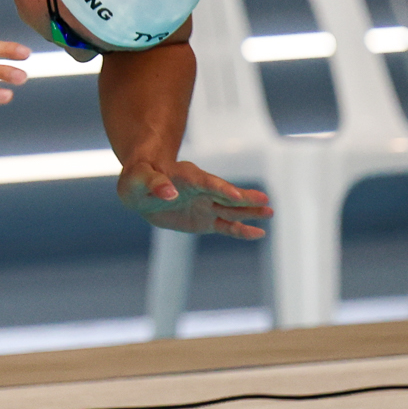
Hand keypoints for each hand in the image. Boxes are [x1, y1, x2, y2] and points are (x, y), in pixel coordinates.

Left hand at [119, 159, 270, 237]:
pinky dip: (240, 230)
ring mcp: (206, 204)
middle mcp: (201, 189)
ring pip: (231, 210)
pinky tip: (258, 233)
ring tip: (269, 212)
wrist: (141, 188)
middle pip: (225, 194)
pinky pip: (226, 226)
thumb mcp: (137, 177)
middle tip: (264, 200)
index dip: (221, 188)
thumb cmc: (138, 177)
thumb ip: (153, 183)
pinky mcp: (206, 220)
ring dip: (249, 212)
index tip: (237, 196)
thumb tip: (168, 193)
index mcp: (186, 175)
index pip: (206, 182)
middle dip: (243, 198)